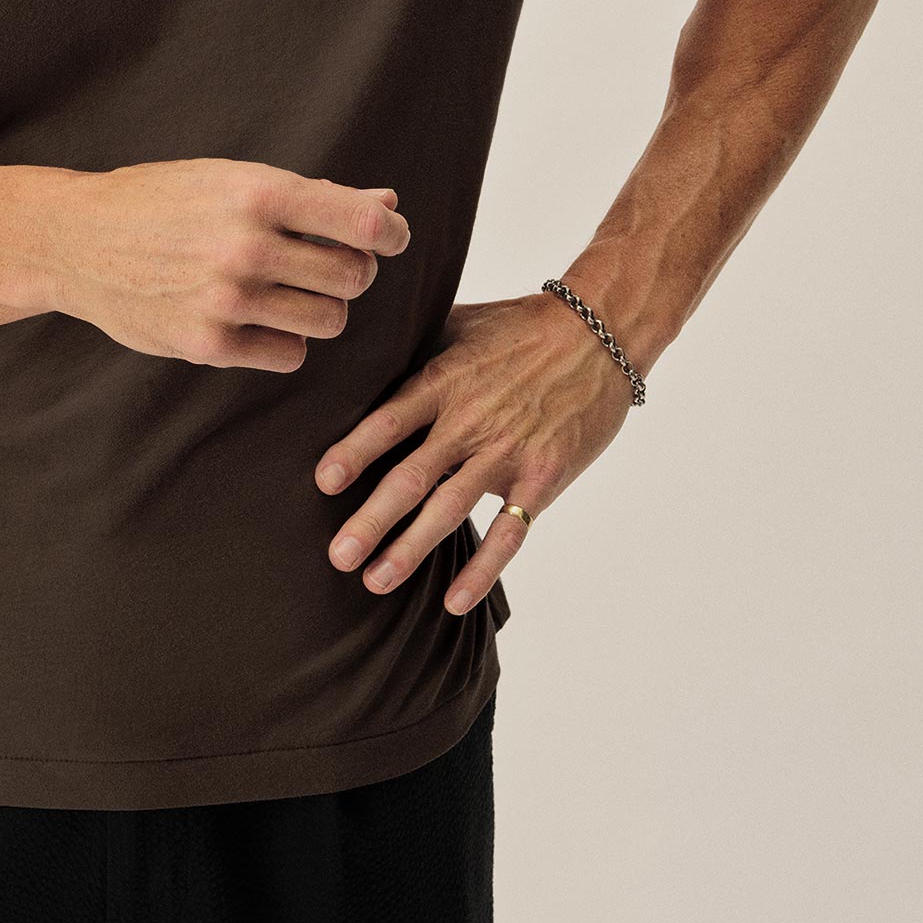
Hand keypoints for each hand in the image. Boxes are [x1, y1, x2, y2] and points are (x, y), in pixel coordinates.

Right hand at [40, 160, 411, 370]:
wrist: (78, 240)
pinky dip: (285, 340)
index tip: (389, 238)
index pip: (361, 223)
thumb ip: (313, 196)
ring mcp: (226, 299)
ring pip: (328, 320)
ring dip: (321, 308)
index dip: (391, 234)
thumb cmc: (164, 201)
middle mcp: (246, 245)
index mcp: (258, 191)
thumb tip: (387, 206)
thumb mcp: (232, 179)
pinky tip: (258, 318)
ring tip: (292, 292)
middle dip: (351, 272)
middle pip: (353, 277)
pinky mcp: (208, 345)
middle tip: (328, 265)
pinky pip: (289, 355)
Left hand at [313, 290, 634, 615]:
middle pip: (412, 476)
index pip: (389, 420)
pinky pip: (509, 532)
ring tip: (376, 582)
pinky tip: (454, 600)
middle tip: (337, 557)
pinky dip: (481, 569)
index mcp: (444, 380)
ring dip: (411, 549)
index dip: (354, 451)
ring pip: (450, 509)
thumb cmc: (522, 326)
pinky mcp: (542, 476)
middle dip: (371, 520)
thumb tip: (362, 352)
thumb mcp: (460, 322)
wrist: (598, 333)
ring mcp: (507, 451)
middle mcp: (470, 420)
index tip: (323, 482)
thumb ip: (415, 345)